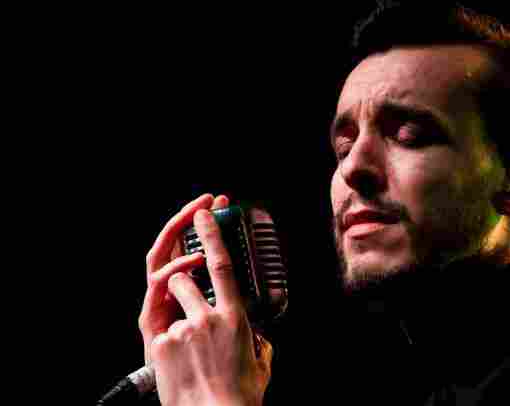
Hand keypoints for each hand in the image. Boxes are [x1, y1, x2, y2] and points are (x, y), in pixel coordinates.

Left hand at [138, 194, 272, 405]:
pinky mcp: (161, 344)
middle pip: (184, 276)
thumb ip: (258, 341)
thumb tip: (258, 337)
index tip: (204, 211)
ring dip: (173, 303)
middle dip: (182, 278)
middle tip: (188, 292)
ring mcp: (182, 329)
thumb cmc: (239, 395)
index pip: (221, 264)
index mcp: (234, 317)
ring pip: (167, 293)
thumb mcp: (260, 361)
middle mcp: (207, 318)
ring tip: (183, 332)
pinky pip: (160, 325)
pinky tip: (177, 361)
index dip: (211, 234)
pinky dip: (167, 338)